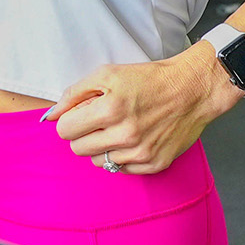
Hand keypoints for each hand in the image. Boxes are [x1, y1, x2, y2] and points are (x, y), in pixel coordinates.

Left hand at [44, 50, 242, 174]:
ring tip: (119, 129)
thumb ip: (75, 93)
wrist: (193, 90)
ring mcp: (140, 153)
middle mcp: (125, 135)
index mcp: (110, 109)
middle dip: (83, 134)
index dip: (70, 120)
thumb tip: (52, 115)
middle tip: (100, 121)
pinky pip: (121, 170)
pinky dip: (122, 157)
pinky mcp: (154, 165)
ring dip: (102, 147)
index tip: (81, 115)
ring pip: (98, 162)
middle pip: (78, 149)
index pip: (65, 130)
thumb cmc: (149, 79)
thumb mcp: (108, 74)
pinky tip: (134, 139)